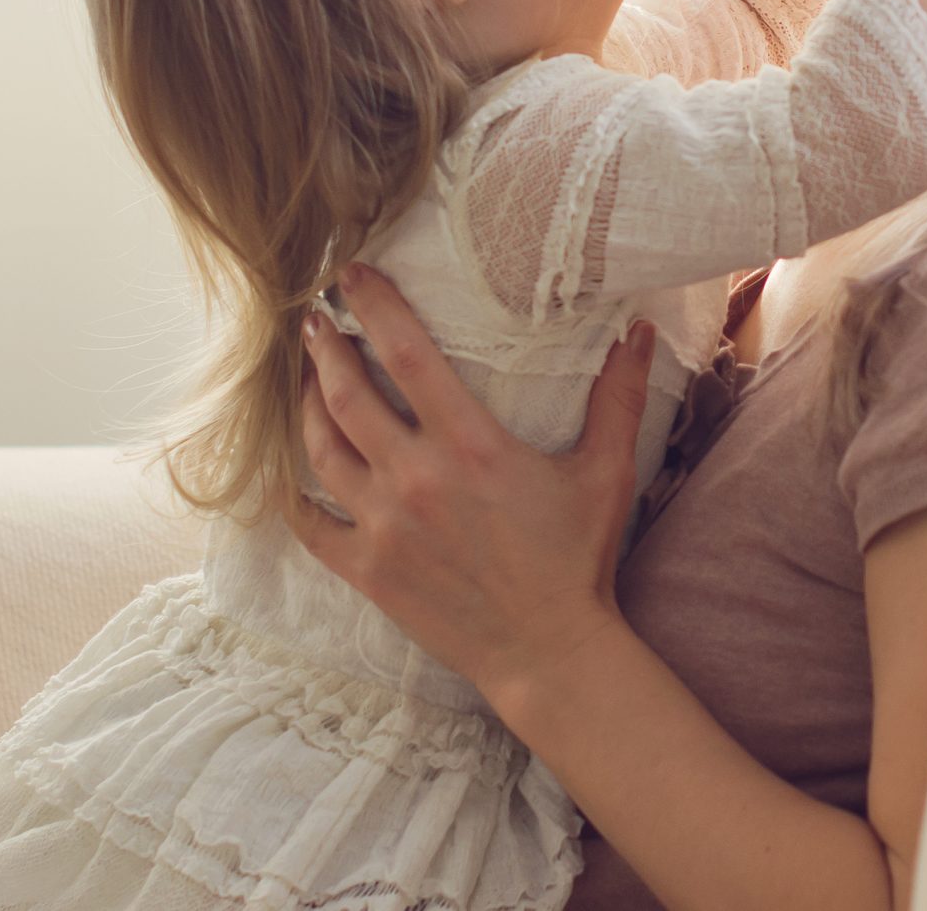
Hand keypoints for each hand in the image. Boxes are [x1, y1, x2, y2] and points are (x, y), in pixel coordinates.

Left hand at [285, 265, 658, 702]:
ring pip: (320, 449)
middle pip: (346, 394)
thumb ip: (618, 397)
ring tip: (305, 378)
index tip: (351, 275)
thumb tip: (640, 329)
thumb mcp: (605, 472)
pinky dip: (291, 493)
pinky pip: (309, 524)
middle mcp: (415, 477)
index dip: (373, 307)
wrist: (548, 652)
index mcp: (469, 444)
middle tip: (312, 319)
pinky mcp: (367, 570)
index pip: (405, 354)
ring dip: (305, 405)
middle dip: (324, 348)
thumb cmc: (577, 559)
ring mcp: (383, 526)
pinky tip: (286, 470)